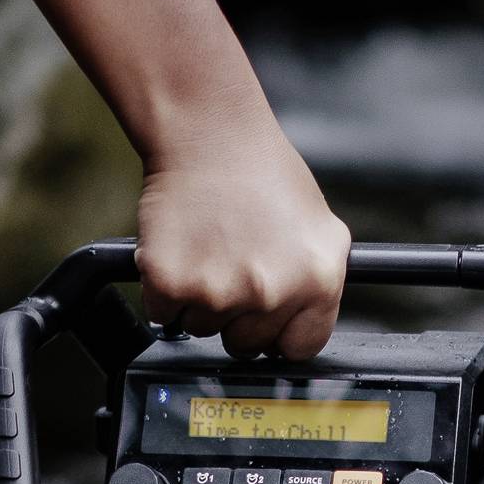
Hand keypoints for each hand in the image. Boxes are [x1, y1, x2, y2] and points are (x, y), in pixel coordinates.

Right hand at [133, 116, 349, 359]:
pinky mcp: (171, 285)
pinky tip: (182, 249)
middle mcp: (272, 294)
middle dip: (236, 315)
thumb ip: (318, 281)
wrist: (210, 134)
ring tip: (209, 248)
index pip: (299, 348)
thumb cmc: (263, 172)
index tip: (267, 318)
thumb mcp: (319, 229)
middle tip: (231, 266)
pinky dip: (164, 290)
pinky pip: (163, 315)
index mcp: (318, 282)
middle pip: (246, 344)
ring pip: (202, 329)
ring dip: (199, 300)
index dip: (279, 333)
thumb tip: (307, 321)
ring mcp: (219, 293)